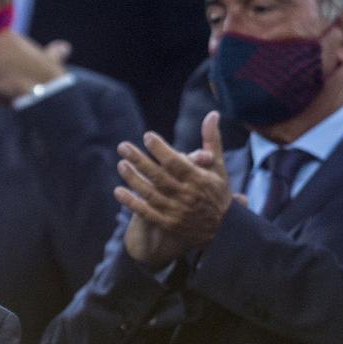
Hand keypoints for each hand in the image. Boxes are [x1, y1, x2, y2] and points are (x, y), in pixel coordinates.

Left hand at [0, 30, 69, 103]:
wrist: (43, 90)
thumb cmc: (49, 76)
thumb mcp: (52, 59)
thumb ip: (53, 52)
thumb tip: (64, 48)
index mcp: (7, 34)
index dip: (10, 68)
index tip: (23, 75)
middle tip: (14, 83)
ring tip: (12, 88)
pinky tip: (5, 92)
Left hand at [117, 142, 221, 266]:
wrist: (223, 229)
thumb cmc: (218, 193)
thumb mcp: (219, 167)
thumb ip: (212, 141)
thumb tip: (212, 114)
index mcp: (198, 179)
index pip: (176, 163)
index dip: (161, 150)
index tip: (147, 136)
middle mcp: (186, 195)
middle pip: (159, 176)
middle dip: (140, 160)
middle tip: (123, 146)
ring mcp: (176, 211)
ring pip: (151, 193)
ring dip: (134, 179)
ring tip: (121, 164)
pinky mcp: (168, 224)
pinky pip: (146, 213)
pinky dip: (132, 203)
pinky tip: (118, 191)